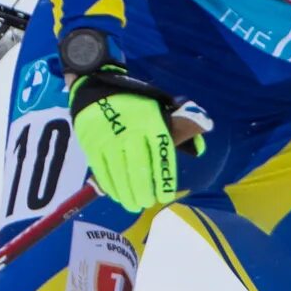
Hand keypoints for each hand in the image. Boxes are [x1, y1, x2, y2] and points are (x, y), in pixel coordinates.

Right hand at [67, 65, 182, 213]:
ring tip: (133, 204)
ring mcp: (109, 139)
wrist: (96, 86)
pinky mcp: (92, 144)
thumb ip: (179, 127)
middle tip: (147, 202)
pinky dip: (110, 186)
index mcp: (151, 122)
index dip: (163, 178)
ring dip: (127, 194)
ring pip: (120, 174)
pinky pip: (102, 171)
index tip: (165, 196)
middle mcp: (131, 131)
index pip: (161, 155)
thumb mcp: (159, 106)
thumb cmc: (133, 102)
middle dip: (144, 191)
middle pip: (139, 169)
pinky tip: (116, 195)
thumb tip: (198, 148)